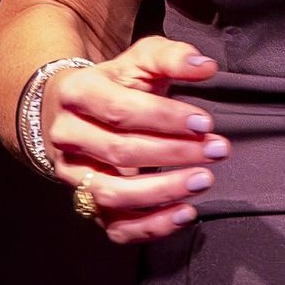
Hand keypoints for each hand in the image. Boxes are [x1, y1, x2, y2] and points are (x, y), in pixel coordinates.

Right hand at [46, 36, 227, 243]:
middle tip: (217, 149)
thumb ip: (173, 57)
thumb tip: (206, 67)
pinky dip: (151, 227)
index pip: (121, 110)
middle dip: (174, 153)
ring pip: (112, 194)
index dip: (164, 118)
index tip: (205, 122)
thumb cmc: (116, 82)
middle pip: (120, 152)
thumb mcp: (141, 59)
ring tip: (203, 180)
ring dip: (163, 192)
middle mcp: (68, 137)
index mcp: (77, 93)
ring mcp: (72, 175)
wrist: (73, 109)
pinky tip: (185, 213)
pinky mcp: (86, 204)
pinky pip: (115, 227)